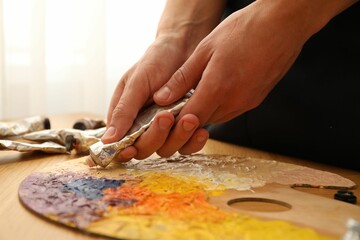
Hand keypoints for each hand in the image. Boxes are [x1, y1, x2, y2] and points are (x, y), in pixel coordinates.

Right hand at [102, 35, 208, 160]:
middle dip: (155, 137)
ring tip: (189, 118)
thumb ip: (124, 111)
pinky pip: (187, 144)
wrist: (185, 47)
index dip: (124, 150)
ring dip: (177, 137)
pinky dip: (193, 141)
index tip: (132, 148)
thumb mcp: (137, 83)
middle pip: (144, 148)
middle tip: (165, 116)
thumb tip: (107, 140)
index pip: (121, 143)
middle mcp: (143, 125)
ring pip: (167, 148)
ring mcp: (164, 128)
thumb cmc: (156, 61)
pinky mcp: (183, 128)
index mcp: (125, 116)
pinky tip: (201, 131)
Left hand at [154, 1, 307, 125]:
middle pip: (201, 122)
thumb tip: (162, 98)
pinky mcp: (256, 101)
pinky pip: (231, 111)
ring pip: (216, 118)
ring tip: (195, 95)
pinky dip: (218, 106)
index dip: (174, 120)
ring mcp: (247, 103)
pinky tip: (215, 91)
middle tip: (176, 104)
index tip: (164, 114)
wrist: (283, 24)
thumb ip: (182, 78)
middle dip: (186, 117)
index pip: (188, 118)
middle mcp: (234, 102)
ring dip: (203, 112)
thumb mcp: (205, 50)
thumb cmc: (244, 30)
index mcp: (217, 88)